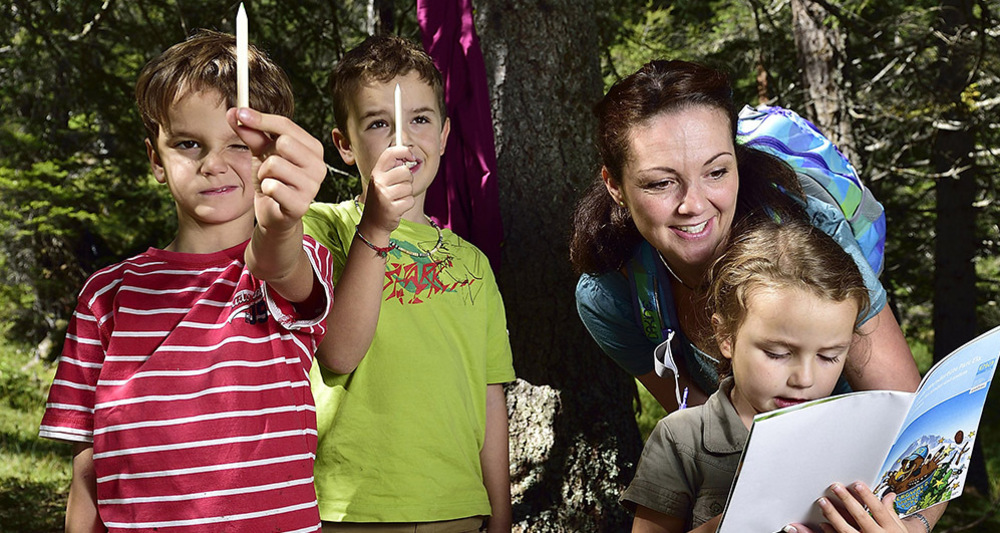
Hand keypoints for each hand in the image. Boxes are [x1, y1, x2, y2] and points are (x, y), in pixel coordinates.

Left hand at [227, 107, 325, 231]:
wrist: (273, 214)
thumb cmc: (271, 179)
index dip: (261, 119)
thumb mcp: (260, 152)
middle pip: (283, 142)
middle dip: (267, 154)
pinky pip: (272, 186)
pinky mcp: (301, 204)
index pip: (286, 125)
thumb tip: (234, 112)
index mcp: (313, 148)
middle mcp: (318, 165)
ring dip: (264, 174)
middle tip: (268, 166)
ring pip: (274, 165)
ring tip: (269, 182)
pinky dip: (265, 189)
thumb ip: (251, 133)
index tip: (239, 113)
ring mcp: (312, 186)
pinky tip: (272, 195)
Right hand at [358, 145, 415, 240]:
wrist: (373, 223)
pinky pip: (410, 200)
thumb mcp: (381, 180)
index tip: (411, 157)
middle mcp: (378, 182)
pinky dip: (407, 204)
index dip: (404, 151)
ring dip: (407, 194)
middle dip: (408, 179)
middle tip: (400, 187)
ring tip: (397, 198)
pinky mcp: (392, 208)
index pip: (390, 153)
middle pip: (405, 171)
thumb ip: (392, 168)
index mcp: (376, 172)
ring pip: (409, 187)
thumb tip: (408, 155)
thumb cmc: (381, 199)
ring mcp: (384, 195)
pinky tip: (398, 207)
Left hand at [785, 482, 906, 532]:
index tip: (857, 484)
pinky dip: (830, 532)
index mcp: (889, 528)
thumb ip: (891, 513)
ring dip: (833, 515)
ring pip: (846, 529)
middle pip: (860, 516)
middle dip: (847, 500)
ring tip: (823, 502)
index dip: (868, 496)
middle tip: (835, 487)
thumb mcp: (899, 529)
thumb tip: (889, 495)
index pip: (878, 510)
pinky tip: (822, 524)